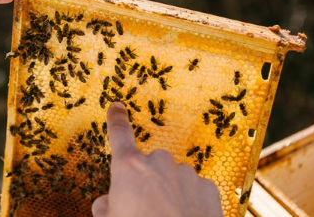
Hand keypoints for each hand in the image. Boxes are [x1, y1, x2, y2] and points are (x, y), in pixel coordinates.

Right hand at [92, 102, 222, 216]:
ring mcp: (186, 174)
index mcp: (129, 168)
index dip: (116, 120)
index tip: (117, 107)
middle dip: (145, 182)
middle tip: (142, 210)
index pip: (119, 135)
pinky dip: (189, 202)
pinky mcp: (208, 188)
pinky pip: (193, 190)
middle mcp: (158, 163)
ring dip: (168, 193)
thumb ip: (106, 206)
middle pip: (147, 165)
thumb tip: (108, 201)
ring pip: (172, 178)